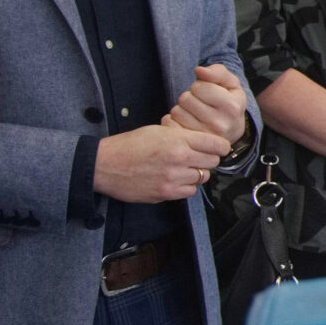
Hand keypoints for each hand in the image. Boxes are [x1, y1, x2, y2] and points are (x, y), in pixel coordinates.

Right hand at [93, 124, 227, 202]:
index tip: (219, 148)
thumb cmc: (129, 145)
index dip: (221, 146)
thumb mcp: (159, 130)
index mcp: (179, 140)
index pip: (217, 145)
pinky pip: (189, 192)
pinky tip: (174, 179)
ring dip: (196, 173)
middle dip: (208, 159)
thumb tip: (205, 142)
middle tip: (197, 157)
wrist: (105, 165)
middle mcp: (180, 160)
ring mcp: (173, 179)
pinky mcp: (166, 193)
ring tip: (182, 168)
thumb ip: (184, 136)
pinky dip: (186, 186)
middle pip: (213, 162)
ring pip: (202, 178)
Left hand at [164, 64, 247, 144]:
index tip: (208, 93)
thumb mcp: (231, 84)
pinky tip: (187, 122)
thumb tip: (199, 70)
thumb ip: (218, 72)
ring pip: (176, 111)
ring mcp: (204, 136)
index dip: (200, 86)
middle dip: (190, 97)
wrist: (233, 130)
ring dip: (182, 109)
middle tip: (200, 103)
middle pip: (186, 99)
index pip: (199, 87)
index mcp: (232, 107)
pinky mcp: (191, 143)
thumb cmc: (229, 102)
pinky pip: (170, 123)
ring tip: (195, 113)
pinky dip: (175, 120)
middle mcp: (220, 124)